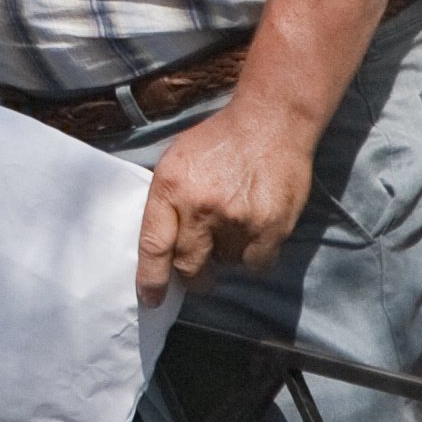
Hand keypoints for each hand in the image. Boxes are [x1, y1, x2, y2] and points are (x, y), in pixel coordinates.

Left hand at [135, 99, 318, 302]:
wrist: (269, 123)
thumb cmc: (218, 141)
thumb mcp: (176, 161)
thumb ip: (167, 200)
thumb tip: (159, 241)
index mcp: (170, 188)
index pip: (153, 245)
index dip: (150, 278)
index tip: (150, 298)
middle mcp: (200, 207)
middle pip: (188, 265)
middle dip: (191, 276)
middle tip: (197, 275)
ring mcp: (237, 220)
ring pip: (224, 265)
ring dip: (225, 258)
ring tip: (231, 230)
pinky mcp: (271, 228)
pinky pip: (256, 265)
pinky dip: (253, 259)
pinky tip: (253, 236)